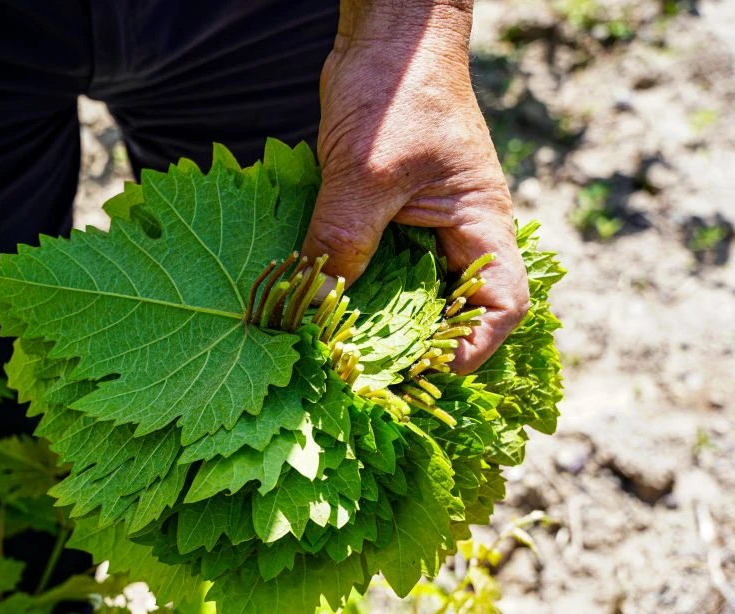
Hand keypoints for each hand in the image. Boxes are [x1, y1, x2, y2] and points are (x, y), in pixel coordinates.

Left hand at [302, 0, 527, 371]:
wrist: (385, 34)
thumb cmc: (397, 91)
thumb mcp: (365, 174)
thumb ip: (342, 239)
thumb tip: (314, 306)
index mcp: (478, 221)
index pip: (500, 303)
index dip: (475, 346)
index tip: (431, 373)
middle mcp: (455, 229)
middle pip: (449, 307)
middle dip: (416, 346)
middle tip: (371, 377)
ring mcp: (420, 222)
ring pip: (406, 290)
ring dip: (376, 320)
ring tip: (340, 354)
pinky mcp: (384, 213)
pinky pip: (373, 264)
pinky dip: (350, 288)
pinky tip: (318, 308)